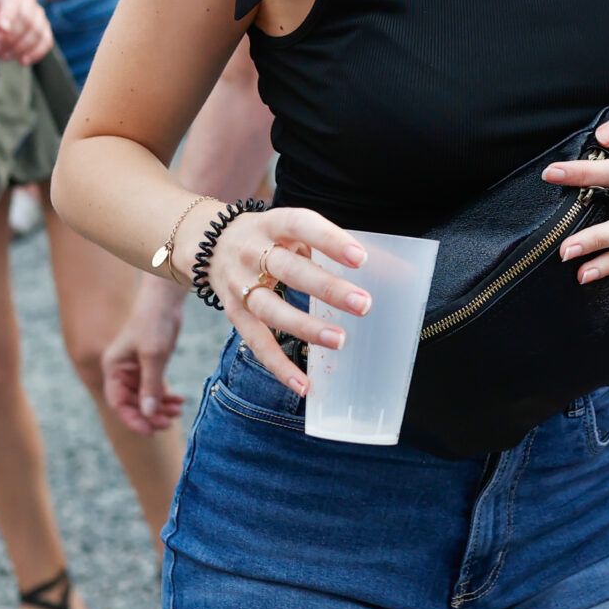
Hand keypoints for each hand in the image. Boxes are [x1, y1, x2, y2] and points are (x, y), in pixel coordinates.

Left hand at [0, 0, 50, 64]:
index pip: (11, 2)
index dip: (8, 15)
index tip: (2, 29)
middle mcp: (27, 0)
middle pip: (26, 20)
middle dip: (11, 39)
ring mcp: (39, 14)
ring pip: (37, 32)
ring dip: (20, 48)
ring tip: (4, 56)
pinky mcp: (45, 29)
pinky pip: (46, 41)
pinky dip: (35, 53)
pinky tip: (23, 60)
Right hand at [102, 274, 187, 431]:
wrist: (165, 300)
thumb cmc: (154, 322)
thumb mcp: (153, 356)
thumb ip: (150, 386)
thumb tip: (148, 414)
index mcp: (113, 368)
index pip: (118, 402)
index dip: (133, 419)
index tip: (151, 430)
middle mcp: (121, 371)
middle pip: (132, 403)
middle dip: (150, 414)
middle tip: (170, 422)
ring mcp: (135, 369)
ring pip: (145, 398)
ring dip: (160, 407)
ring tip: (178, 412)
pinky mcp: (149, 365)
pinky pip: (154, 388)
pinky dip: (166, 396)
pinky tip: (179, 402)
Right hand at [203, 207, 369, 394]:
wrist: (209, 242)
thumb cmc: (272, 237)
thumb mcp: (297, 231)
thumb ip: (337, 248)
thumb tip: (399, 273)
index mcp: (274, 224)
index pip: (302, 226)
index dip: (330, 240)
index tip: (361, 258)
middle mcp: (253, 252)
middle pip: (290, 270)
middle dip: (327, 288)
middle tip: (364, 304)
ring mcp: (240, 285)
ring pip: (272, 310)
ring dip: (306, 328)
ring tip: (341, 340)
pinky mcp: (234, 313)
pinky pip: (257, 343)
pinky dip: (279, 366)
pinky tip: (304, 385)